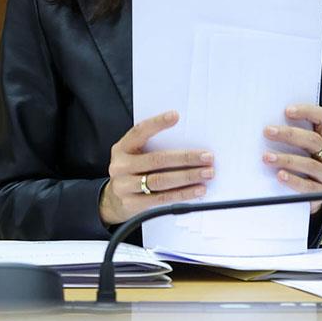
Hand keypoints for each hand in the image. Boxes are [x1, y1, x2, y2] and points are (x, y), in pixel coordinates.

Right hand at [99, 110, 213, 224]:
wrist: (114, 201)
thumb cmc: (134, 172)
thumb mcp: (135, 156)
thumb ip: (154, 147)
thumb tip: (190, 143)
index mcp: (122, 148)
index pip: (139, 131)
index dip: (157, 123)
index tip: (176, 116)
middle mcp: (120, 166)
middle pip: (157, 160)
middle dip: (185, 158)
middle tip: (207, 157)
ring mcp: (124, 186)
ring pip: (161, 180)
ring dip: (188, 177)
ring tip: (207, 173)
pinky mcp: (132, 204)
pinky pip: (162, 198)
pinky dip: (182, 194)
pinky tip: (197, 190)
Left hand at [263, 104, 321, 213]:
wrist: (304, 198)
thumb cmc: (295, 168)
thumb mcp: (295, 150)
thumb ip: (288, 138)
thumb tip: (266, 127)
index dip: (308, 112)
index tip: (287, 111)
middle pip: (314, 140)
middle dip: (289, 134)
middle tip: (268, 132)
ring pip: (310, 163)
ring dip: (287, 159)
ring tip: (267, 157)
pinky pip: (308, 185)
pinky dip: (293, 180)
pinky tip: (280, 175)